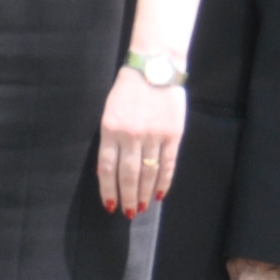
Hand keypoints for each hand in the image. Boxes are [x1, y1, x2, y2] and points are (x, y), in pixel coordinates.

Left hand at [97, 66, 184, 219]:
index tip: (110, 205)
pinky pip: (167, 164)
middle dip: (127, 197)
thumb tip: (109, 169)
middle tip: (128, 213)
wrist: (155, 66)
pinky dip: (163, 181)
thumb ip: (110, 138)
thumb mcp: (110, 111)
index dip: (108, 189)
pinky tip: (160, 194)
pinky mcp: (173, 135)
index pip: (107, 168)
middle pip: (128, 175)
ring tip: (142, 207)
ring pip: (148, 173)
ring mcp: (153, 136)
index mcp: (110, 129)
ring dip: (145, 194)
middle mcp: (131, 135)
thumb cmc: (128, 88)